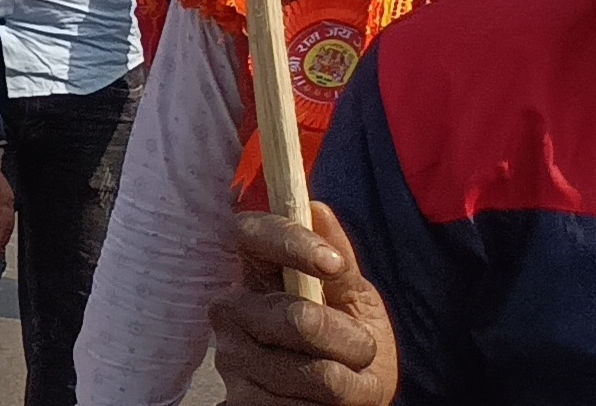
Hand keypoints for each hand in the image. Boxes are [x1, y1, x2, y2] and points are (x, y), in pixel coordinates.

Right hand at [207, 205, 397, 405]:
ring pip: (317, 373)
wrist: (337, 402)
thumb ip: (340, 264)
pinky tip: (324, 402)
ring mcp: (233, 358)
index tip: (334, 264)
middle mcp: (232, 309)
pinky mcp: (241, 400)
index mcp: (258, 271)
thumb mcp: (354, 301)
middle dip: (352, 341)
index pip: (251, 235)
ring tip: (346, 381)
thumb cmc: (348, 344)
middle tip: (362, 350)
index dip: (291, 243)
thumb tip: (317, 209)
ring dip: (352, 383)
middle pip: (300, 318)